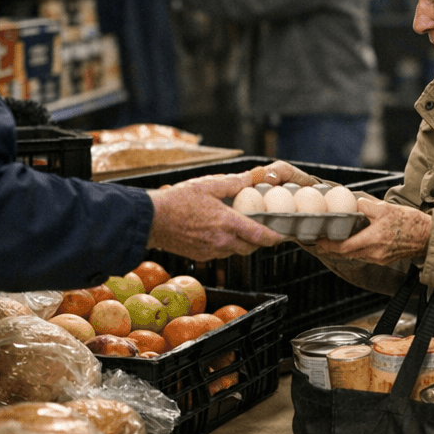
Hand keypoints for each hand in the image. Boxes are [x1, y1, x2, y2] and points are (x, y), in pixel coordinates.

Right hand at [146, 173, 282, 259]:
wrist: (151, 220)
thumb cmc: (176, 200)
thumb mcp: (207, 185)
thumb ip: (232, 183)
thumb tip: (250, 177)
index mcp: (227, 223)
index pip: (259, 236)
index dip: (274, 238)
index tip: (281, 235)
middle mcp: (222, 241)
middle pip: (251, 247)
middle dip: (258, 240)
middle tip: (260, 228)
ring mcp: (211, 251)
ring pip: (236, 251)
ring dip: (241, 242)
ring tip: (237, 227)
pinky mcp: (201, 256)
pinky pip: (221, 253)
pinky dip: (225, 245)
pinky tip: (218, 232)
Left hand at [313, 195, 431, 265]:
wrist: (428, 236)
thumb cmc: (410, 222)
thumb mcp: (386, 208)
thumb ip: (366, 205)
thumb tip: (353, 204)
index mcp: (373, 239)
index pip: (344, 247)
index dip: (328, 245)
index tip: (318, 241)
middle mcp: (374, 252)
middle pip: (346, 254)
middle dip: (332, 249)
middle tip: (321, 242)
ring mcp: (379, 258)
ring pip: (355, 256)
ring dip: (343, 250)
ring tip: (334, 241)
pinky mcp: (384, 259)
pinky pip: (365, 256)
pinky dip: (356, 250)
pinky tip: (354, 242)